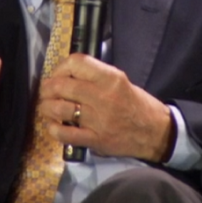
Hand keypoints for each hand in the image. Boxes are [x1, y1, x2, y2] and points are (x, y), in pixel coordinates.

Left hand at [39, 54, 172, 161]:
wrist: (155, 131)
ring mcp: (98, 119)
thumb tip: (67, 74)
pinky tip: (53, 125)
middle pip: (62, 86)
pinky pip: (66, 133)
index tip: (57, 74)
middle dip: (47, 88)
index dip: (60, 67)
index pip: (76, 63)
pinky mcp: (96, 139)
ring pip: (60, 108)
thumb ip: (96, 77)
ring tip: (46, 107)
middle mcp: (103, 96)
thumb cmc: (137, 104)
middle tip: (46, 91)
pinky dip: (54, 129)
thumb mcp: (121, 81)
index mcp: (111, 78)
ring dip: (46, 107)